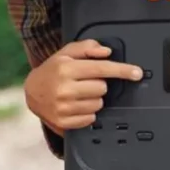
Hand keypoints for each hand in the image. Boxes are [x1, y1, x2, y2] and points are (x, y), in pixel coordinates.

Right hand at [24, 40, 142, 132]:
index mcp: (66, 69)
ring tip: (79, 93)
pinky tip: (76, 105)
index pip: (101, 69)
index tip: (137, 73)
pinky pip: (91, 118)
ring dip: (94, 98)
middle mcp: (65, 89)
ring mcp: (64, 107)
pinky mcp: (64, 122)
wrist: (32, 92)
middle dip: (99, 84)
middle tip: (85, 81)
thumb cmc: (52, 70)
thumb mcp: (66, 52)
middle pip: (102, 88)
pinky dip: (88, 112)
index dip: (122, 70)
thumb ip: (87, 47)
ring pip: (98, 104)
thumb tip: (106, 52)